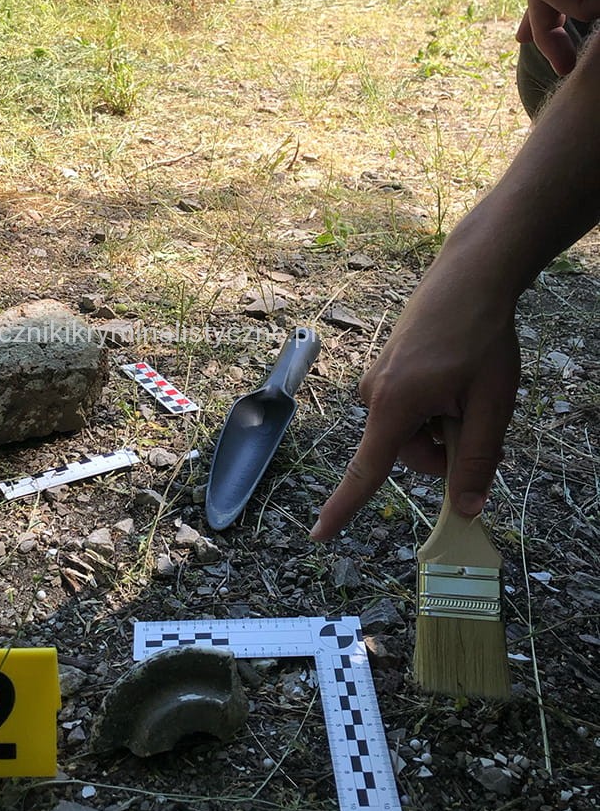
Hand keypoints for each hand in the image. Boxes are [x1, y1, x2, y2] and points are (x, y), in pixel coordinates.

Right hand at [310, 254, 520, 540]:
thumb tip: (466, 507)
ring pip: (413, 429)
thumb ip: (478, 460)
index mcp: (394, 405)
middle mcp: (373, 393)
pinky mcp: (386, 368)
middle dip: (445, 446)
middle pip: (409, 452)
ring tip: (469, 384)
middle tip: (479, 413)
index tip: (319, 535)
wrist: (470, 275)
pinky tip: (456, 373)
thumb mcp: (492, 404)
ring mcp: (378, 379)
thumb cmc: (482, 334)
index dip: (343, 508)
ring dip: (444, 421)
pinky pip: (410, 406)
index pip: (366, 470)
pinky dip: (436, 403)